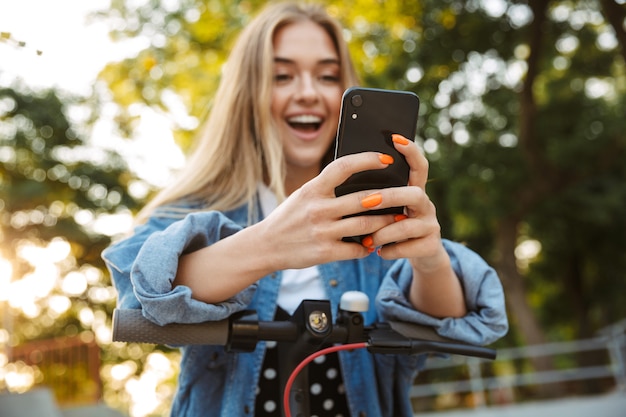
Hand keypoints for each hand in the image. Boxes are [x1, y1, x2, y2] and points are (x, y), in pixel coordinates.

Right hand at [256, 151, 399, 269]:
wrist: (266, 246)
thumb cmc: (288, 217)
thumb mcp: (303, 195)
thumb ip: (326, 187)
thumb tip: (356, 175)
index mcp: (313, 189)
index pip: (343, 167)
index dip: (367, 160)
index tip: (386, 159)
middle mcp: (318, 209)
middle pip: (363, 199)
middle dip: (389, 198)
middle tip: (405, 195)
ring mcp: (322, 231)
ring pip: (366, 225)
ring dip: (385, 223)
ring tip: (396, 220)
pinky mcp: (325, 252)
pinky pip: (357, 249)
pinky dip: (368, 247)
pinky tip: (373, 244)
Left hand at [355, 134, 465, 316]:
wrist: (419, 256)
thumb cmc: (391, 227)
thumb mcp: (385, 210)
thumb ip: (374, 195)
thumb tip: (345, 177)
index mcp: (414, 190)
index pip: (418, 165)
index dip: (410, 151)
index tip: (395, 138)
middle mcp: (426, 205)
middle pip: (415, 194)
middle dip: (391, 197)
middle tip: (368, 201)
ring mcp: (431, 225)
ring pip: (409, 225)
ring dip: (385, 231)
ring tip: (368, 239)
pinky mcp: (431, 247)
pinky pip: (410, 248)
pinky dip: (391, 250)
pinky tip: (379, 252)